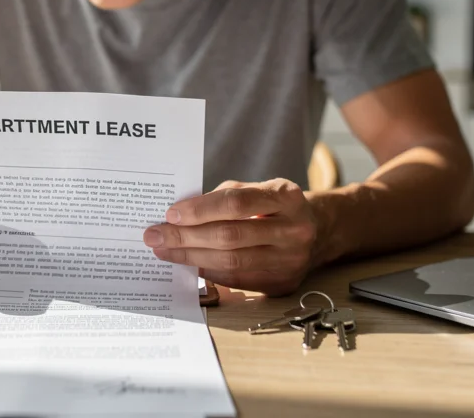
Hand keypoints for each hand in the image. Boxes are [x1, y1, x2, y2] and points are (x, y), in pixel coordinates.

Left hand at [142, 179, 319, 295]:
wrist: (318, 232)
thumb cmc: (274, 207)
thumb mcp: (257, 190)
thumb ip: (223, 198)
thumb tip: (179, 215)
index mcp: (287, 197)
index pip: (237, 203)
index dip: (200, 209)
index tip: (171, 213)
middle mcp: (294, 230)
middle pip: (231, 236)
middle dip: (186, 236)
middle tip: (155, 236)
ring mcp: (291, 260)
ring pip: (232, 262)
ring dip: (192, 258)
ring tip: (165, 251)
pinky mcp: (283, 284)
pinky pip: (238, 280)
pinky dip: (209, 272)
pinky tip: (189, 265)